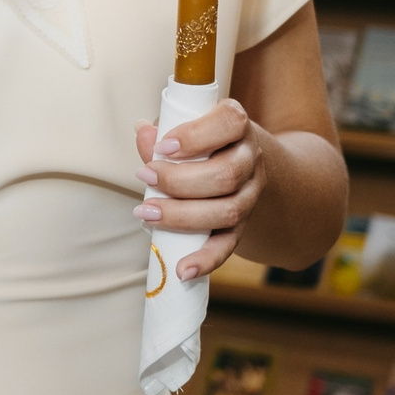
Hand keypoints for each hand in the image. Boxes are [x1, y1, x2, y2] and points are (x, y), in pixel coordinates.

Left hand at [133, 98, 270, 279]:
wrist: (240, 165)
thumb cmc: (201, 140)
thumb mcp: (186, 127)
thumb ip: (164, 128)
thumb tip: (144, 132)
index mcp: (237, 125)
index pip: (230, 123)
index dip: (196, 136)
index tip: (163, 146)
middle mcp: (250, 158)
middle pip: (226, 174)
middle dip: (180, 180)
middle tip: (144, 175)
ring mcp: (249, 195)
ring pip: (228, 211)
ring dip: (183, 216)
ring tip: (146, 213)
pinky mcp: (241, 226)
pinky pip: (228, 246)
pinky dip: (206, 260)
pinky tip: (182, 270)